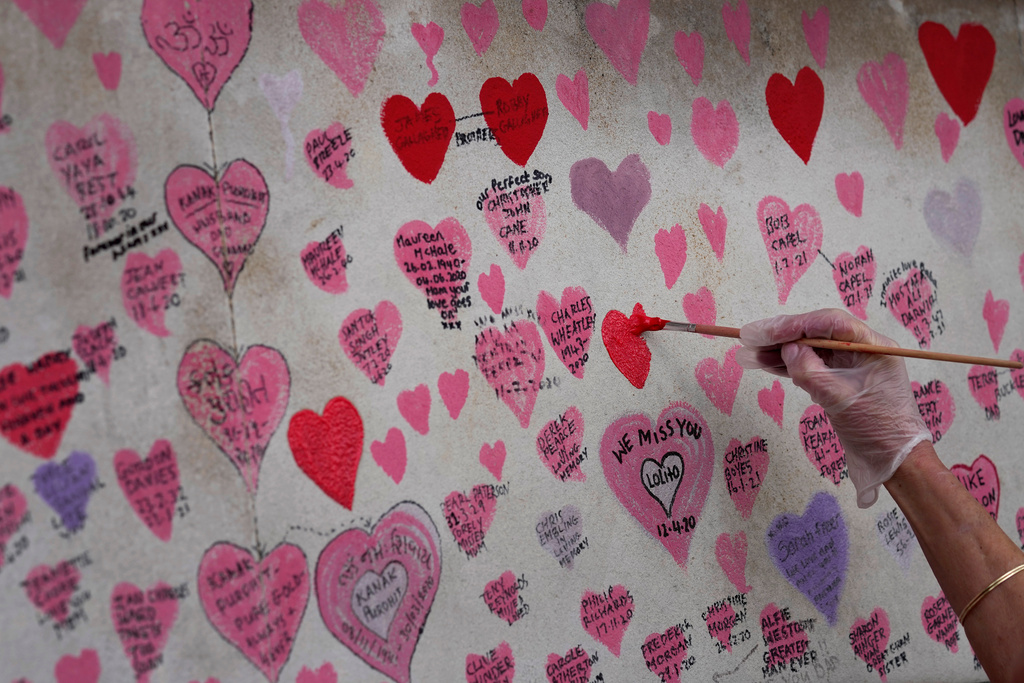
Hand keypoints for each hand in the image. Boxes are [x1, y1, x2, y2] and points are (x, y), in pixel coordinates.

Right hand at [736, 308, 930, 507]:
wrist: (894, 461)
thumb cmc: (877, 429)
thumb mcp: (838, 398)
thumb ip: (810, 370)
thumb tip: (787, 349)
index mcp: (872, 347)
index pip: (829, 324)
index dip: (796, 325)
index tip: (768, 332)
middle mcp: (862, 351)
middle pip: (818, 334)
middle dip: (784, 336)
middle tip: (752, 338)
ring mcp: (852, 366)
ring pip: (812, 350)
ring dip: (782, 352)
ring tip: (753, 354)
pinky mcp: (842, 381)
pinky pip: (813, 366)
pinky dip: (791, 366)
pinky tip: (769, 365)